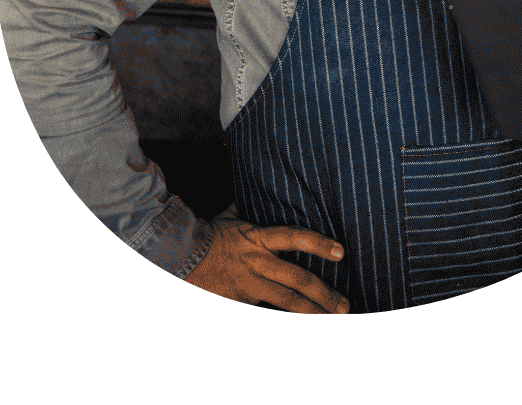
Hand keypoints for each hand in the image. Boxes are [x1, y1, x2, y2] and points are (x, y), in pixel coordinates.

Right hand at [185, 216, 350, 312]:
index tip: (341, 252)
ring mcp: (248, 284)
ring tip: (331, 319)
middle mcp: (257, 262)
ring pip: (286, 301)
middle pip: (298, 279)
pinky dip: (280, 320)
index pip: (294, 238)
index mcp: (258, 238)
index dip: (319, 244)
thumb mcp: (229, 217)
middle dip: (324, 294)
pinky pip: (264, 312)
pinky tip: (299, 327)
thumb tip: (253, 195)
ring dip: (311, 311)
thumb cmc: (206, 235)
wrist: (177, 257)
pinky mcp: (238, 301)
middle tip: (345, 305)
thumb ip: (247, 209)